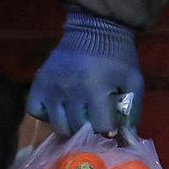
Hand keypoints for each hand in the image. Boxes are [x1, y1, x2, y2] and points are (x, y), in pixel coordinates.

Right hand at [27, 11, 143, 135]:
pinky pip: (35, 111)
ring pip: (57, 125)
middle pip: (77, 128)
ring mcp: (51, 86)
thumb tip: (128, 139)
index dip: (108, 129)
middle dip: (90, 129)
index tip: (111, 123)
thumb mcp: (133, 82)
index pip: (100, 126)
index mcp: (95, 88)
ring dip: (70, 126)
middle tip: (95, 120)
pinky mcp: (38, 82)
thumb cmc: (118, 57)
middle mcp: (69, 90)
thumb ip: (133, 111)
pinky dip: (47, 115)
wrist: (95, 30)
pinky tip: (60, 108)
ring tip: (79, 116)